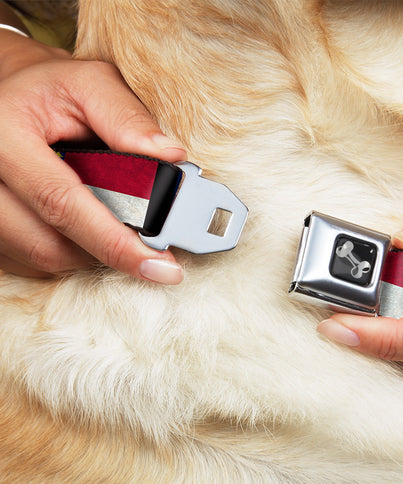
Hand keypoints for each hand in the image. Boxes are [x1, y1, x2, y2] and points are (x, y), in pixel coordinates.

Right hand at [0, 30, 185, 282]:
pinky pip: (31, 261)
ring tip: (113, 222)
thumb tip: (171, 158)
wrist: (8, 96)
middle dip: (108, 250)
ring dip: (89, 251)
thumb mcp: (90, 84)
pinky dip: (69, 250)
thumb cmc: (51, 90)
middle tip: (149, 248)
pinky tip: (85, 226)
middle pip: (50, 244)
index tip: (161, 266)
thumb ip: (128, 118)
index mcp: (4, 135)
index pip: (62, 203)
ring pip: (43, 258)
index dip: (115, 242)